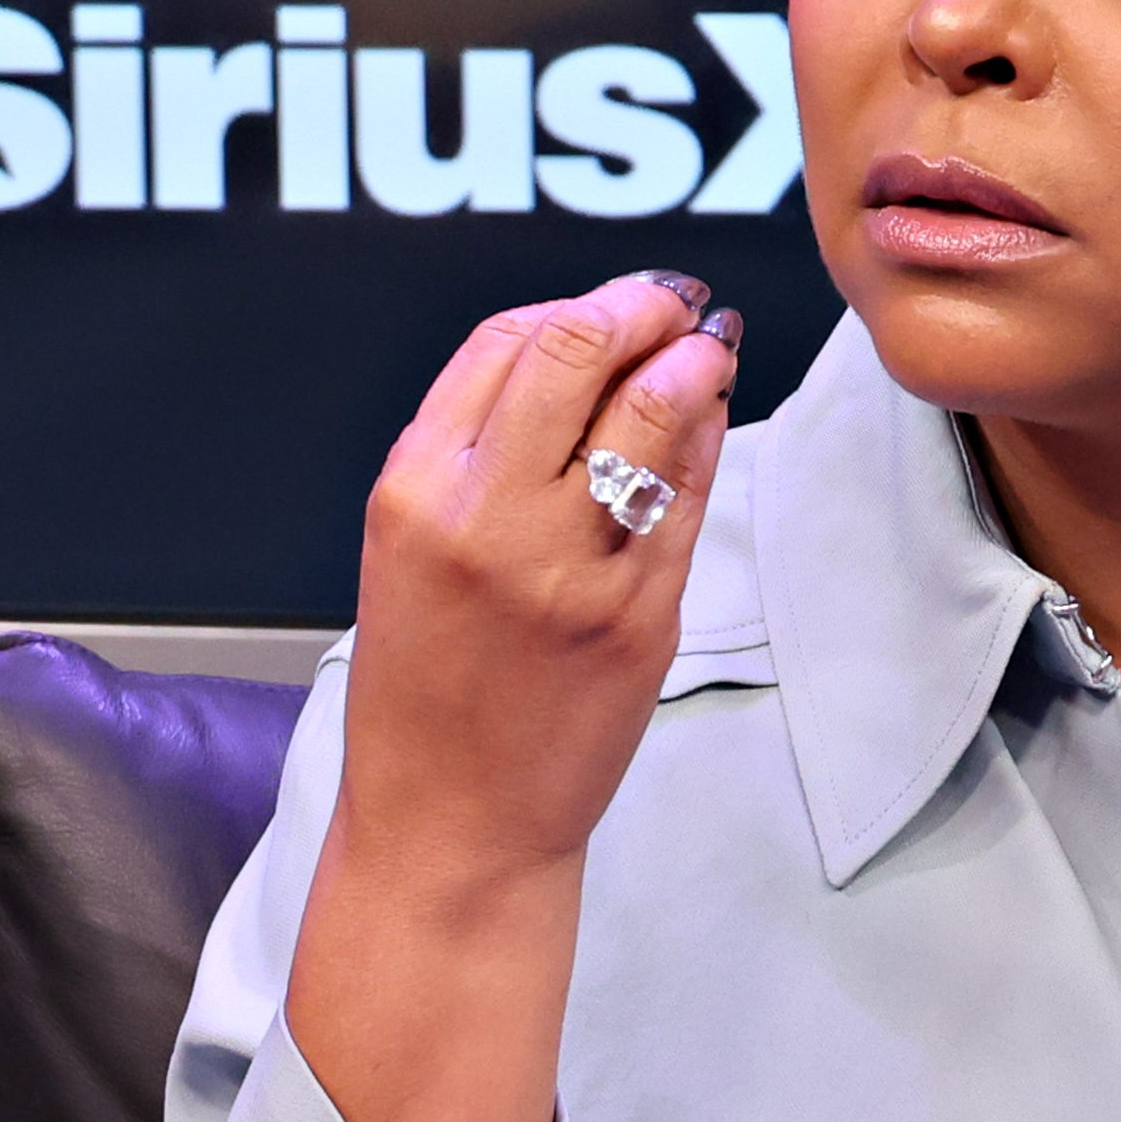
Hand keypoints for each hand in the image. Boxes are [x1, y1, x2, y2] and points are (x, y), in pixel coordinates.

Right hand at [319, 274, 739, 890]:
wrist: (452, 822)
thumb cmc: (428, 686)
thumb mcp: (409, 548)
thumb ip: (475, 450)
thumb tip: (578, 348)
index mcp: (415, 490)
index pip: (505, 342)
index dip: (577, 302)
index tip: (619, 300)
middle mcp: (487, 517)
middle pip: (579, 350)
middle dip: (643, 305)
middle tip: (677, 300)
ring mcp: (570, 566)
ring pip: (652, 411)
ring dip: (694, 358)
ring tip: (709, 343)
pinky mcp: (639, 615)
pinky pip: (687, 495)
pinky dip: (707, 441)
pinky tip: (711, 418)